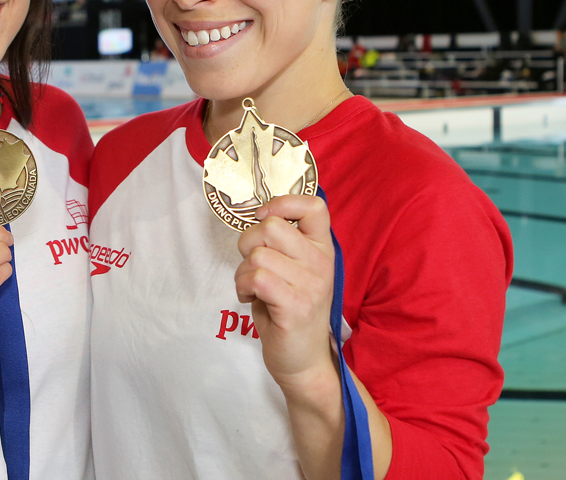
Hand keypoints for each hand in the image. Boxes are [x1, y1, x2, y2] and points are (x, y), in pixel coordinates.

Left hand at [234, 195, 336, 388]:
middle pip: (271, 227)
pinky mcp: (296, 306)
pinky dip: (243, 286)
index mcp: (323, 249)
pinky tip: (250, 298)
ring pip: (257, 255)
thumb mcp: (293, 269)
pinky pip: (256, 278)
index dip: (282, 203)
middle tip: (252, 266)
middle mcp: (322, 263)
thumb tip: (256, 216)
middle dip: (248, 243)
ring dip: (242, 272)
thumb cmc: (289, 310)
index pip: (314, 206)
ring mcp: (312, 285)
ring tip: (252, 288)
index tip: (263, 217)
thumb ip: (282, 243)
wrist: (303, 361)